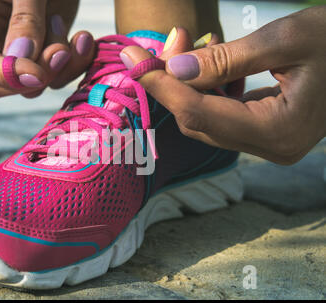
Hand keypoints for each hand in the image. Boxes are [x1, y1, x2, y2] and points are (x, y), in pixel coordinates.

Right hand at [0, 0, 95, 98]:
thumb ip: (24, 19)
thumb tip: (21, 59)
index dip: (2, 73)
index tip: (36, 73)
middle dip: (32, 77)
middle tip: (61, 52)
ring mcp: (19, 52)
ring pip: (31, 87)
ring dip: (59, 69)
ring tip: (77, 36)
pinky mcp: (44, 55)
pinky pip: (55, 77)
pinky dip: (74, 65)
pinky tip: (84, 41)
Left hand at [121, 6, 325, 164]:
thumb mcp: (286, 39)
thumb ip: (226, 59)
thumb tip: (172, 68)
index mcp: (280, 131)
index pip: (200, 113)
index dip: (162, 86)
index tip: (134, 59)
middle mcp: (271, 147)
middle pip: (197, 121)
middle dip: (169, 83)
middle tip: (152, 48)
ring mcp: (268, 143)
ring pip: (205, 118)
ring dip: (186, 84)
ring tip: (186, 44)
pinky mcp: (264, 131)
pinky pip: (220, 114)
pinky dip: (205, 88)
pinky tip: (207, 61)